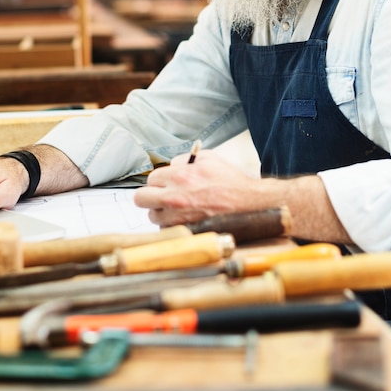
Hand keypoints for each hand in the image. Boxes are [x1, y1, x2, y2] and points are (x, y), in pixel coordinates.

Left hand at [134, 149, 261, 225]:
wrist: (250, 204)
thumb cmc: (231, 181)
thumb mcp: (208, 159)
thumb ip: (184, 159)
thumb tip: (171, 165)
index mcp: (179, 176)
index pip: (151, 179)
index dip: (159, 181)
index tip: (167, 184)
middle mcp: (174, 198)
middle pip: (141, 199)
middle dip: (149, 197)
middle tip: (161, 197)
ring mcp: (178, 218)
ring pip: (153, 217)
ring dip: (161, 213)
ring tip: (177, 210)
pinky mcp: (185, 232)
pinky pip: (167, 230)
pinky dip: (172, 226)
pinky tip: (186, 220)